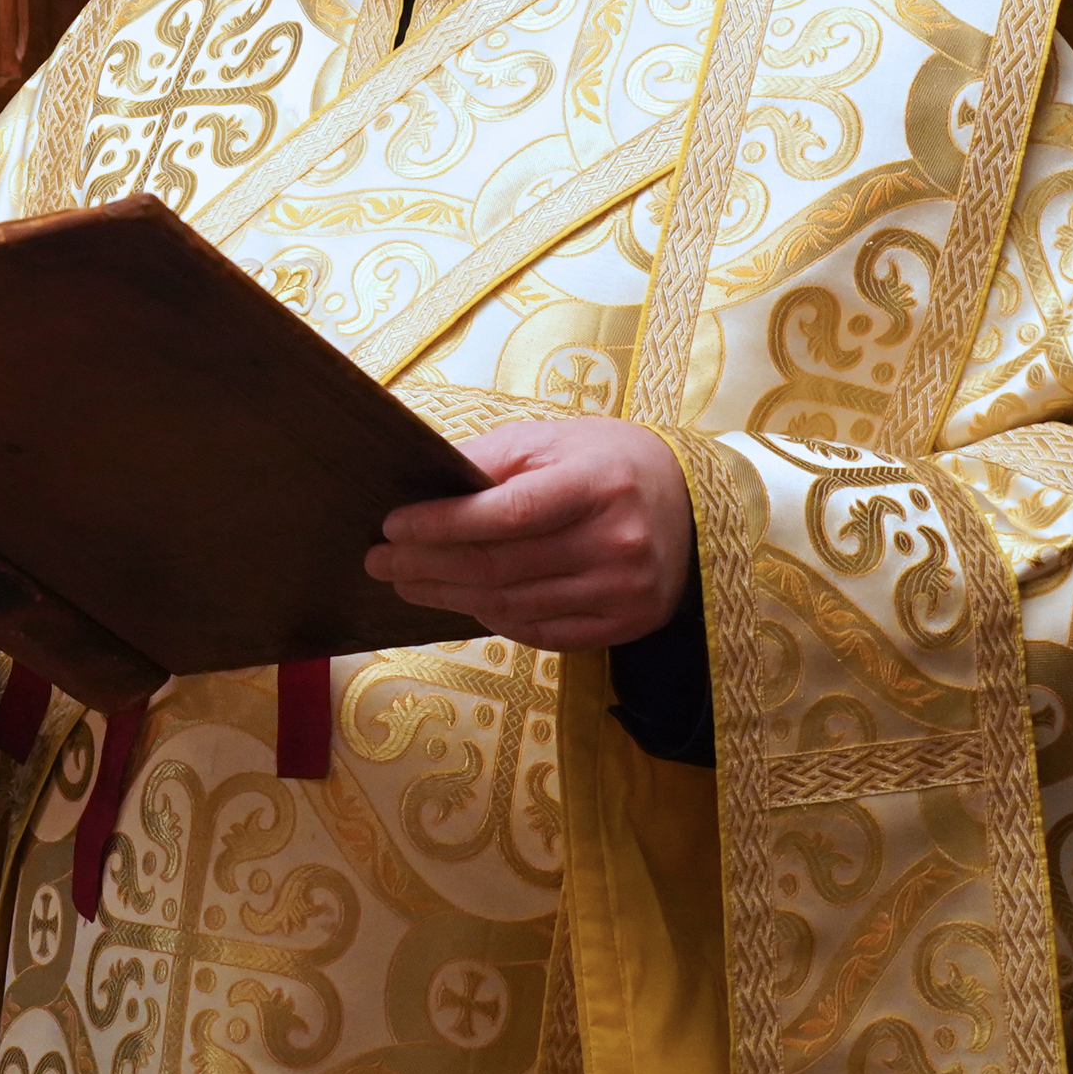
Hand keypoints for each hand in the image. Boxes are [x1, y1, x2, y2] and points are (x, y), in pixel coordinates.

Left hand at [367, 417, 693, 651]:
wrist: (693, 503)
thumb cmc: (611, 463)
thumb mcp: (554, 441)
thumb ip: (489, 458)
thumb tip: (421, 482)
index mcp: (597, 484)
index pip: (505, 514)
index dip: (441, 525)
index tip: (391, 526)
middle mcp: (616, 542)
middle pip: (498, 566)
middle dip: (426, 565)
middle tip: (379, 561)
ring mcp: (624, 591)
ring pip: (511, 605)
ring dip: (448, 596)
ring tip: (407, 582)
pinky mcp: (626, 624)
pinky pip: (540, 633)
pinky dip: (493, 618)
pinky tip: (462, 601)